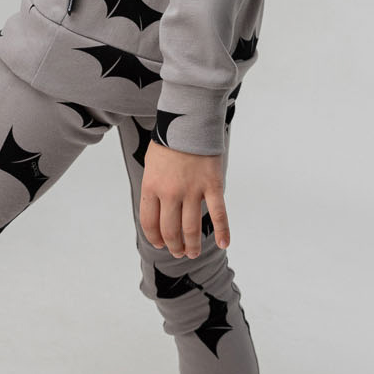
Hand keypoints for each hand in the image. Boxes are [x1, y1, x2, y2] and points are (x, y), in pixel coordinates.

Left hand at [140, 139, 229, 257]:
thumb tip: (158, 211)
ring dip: (192, 245)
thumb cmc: (169, 141)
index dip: (154, 237)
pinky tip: (224, 243)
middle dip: (173, 245)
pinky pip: (218, 214)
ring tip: (192, 253)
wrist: (189, 120)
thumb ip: (154, 188)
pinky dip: (222, 231)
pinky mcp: (212, 185)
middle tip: (178, 252)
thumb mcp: (152, 164)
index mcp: (151, 186)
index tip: (160, 243)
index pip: (149, 222)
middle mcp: (170, 192)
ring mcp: (192, 190)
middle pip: (170, 230)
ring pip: (191, 228)